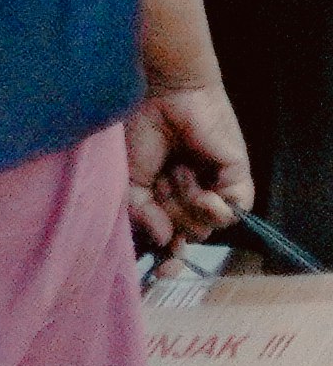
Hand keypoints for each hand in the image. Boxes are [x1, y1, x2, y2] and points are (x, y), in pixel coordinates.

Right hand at [133, 81, 253, 253]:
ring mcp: (216, 186)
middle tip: (160, 186)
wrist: (161, 93)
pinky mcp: (236, 177)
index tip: (162, 272)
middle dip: (170, 215)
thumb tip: (162, 240)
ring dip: (186, 203)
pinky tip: (199, 185)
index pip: (173, 236)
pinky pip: (234, 211)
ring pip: (208, 225)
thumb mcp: (127, 176)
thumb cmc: (138, 127)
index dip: (168, 256)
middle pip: (188, 233)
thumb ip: (140, 211)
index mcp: (165, 194)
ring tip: (177, 172)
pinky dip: (214, 205)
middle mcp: (192, 193)